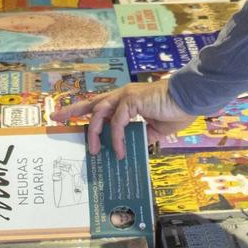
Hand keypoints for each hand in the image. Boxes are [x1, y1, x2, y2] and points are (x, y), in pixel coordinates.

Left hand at [52, 79, 196, 158]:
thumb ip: (142, 133)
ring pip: (99, 114)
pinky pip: (117, 123)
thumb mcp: (156, 127)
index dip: (82, 108)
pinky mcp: (131, 100)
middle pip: (91, 103)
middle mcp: (123, 95)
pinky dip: (116, 139)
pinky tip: (119, 151)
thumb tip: (133, 146)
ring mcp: (126, 96)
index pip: (100, 104)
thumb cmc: (176, 109)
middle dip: (72, 111)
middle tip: (56, 118)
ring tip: (94, 151)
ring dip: (94, 134)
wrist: (191, 98)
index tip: (65, 114)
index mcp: (127, 100)